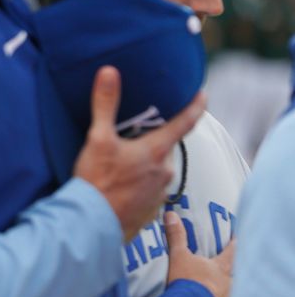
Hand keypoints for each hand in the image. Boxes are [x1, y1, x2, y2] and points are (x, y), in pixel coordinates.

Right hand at [73, 67, 204, 241]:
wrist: (92, 224)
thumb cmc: (97, 181)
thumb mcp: (97, 138)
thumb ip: (105, 104)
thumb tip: (109, 71)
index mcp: (156, 151)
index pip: (183, 123)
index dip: (194, 107)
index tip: (202, 95)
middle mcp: (164, 172)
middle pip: (165, 147)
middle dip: (155, 139)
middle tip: (135, 134)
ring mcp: (159, 193)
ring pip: (158, 169)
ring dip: (146, 163)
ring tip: (123, 162)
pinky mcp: (151, 210)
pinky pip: (150, 190)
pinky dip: (140, 184)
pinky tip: (121, 186)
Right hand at [164, 210, 233, 296]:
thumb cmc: (188, 280)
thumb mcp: (179, 256)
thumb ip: (176, 237)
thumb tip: (171, 214)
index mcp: (220, 267)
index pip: (231, 252)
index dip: (234, 243)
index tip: (237, 237)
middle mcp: (228, 284)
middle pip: (234, 274)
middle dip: (232, 271)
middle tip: (230, 268)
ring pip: (229, 293)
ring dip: (224, 290)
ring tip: (217, 291)